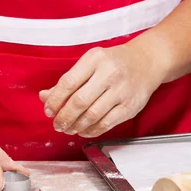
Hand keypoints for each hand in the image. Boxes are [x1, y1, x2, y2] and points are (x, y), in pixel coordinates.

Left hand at [40, 44, 166, 137]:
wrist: (146, 63)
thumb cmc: (113, 63)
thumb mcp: (90, 63)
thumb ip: (68, 81)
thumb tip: (45, 96)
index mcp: (95, 59)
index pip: (68, 82)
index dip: (55, 100)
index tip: (48, 111)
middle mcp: (109, 73)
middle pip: (79, 101)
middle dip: (64, 117)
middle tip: (57, 125)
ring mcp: (121, 91)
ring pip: (92, 115)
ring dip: (76, 126)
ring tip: (68, 129)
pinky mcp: (130, 106)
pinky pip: (106, 123)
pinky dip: (92, 130)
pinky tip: (83, 131)